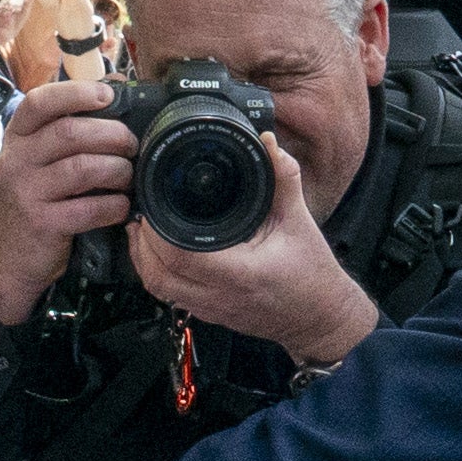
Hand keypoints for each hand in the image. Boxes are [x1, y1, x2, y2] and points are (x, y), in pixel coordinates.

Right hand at [0, 77, 144, 325]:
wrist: (11, 258)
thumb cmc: (37, 201)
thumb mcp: (40, 160)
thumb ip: (69, 125)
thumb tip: (115, 84)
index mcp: (17, 138)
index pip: (39, 102)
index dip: (76, 93)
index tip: (108, 96)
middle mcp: (16, 161)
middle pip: (70, 133)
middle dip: (112, 135)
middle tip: (131, 145)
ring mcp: (26, 193)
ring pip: (83, 168)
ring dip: (117, 170)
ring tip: (127, 176)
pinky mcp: (42, 223)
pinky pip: (89, 208)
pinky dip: (114, 206)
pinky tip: (120, 207)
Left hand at [119, 140, 379, 364]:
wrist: (319, 317)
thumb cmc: (312, 274)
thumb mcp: (299, 221)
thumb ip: (283, 179)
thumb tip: (267, 143)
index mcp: (240, 273)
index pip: (180, 255)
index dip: (158, 230)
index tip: (154, 205)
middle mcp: (219, 295)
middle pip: (158, 274)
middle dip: (142, 242)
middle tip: (143, 212)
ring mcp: (210, 309)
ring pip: (158, 288)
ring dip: (143, 259)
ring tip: (143, 229)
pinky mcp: (208, 314)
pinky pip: (169, 295)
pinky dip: (156, 273)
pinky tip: (156, 252)